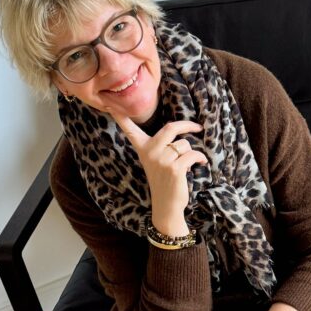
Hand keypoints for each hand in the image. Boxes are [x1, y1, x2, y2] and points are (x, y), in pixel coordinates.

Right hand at [110, 112, 207, 233]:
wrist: (166, 206)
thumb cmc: (164, 181)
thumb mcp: (156, 162)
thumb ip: (160, 146)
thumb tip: (179, 128)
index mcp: (143, 149)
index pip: (130, 130)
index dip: (120, 117)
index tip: (110, 105)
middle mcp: (150, 153)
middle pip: (170, 127)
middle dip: (187, 125)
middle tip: (197, 127)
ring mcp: (162, 161)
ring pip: (184, 143)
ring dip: (191, 151)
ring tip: (189, 161)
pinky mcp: (175, 169)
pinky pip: (192, 154)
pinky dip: (200, 158)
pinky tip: (200, 163)